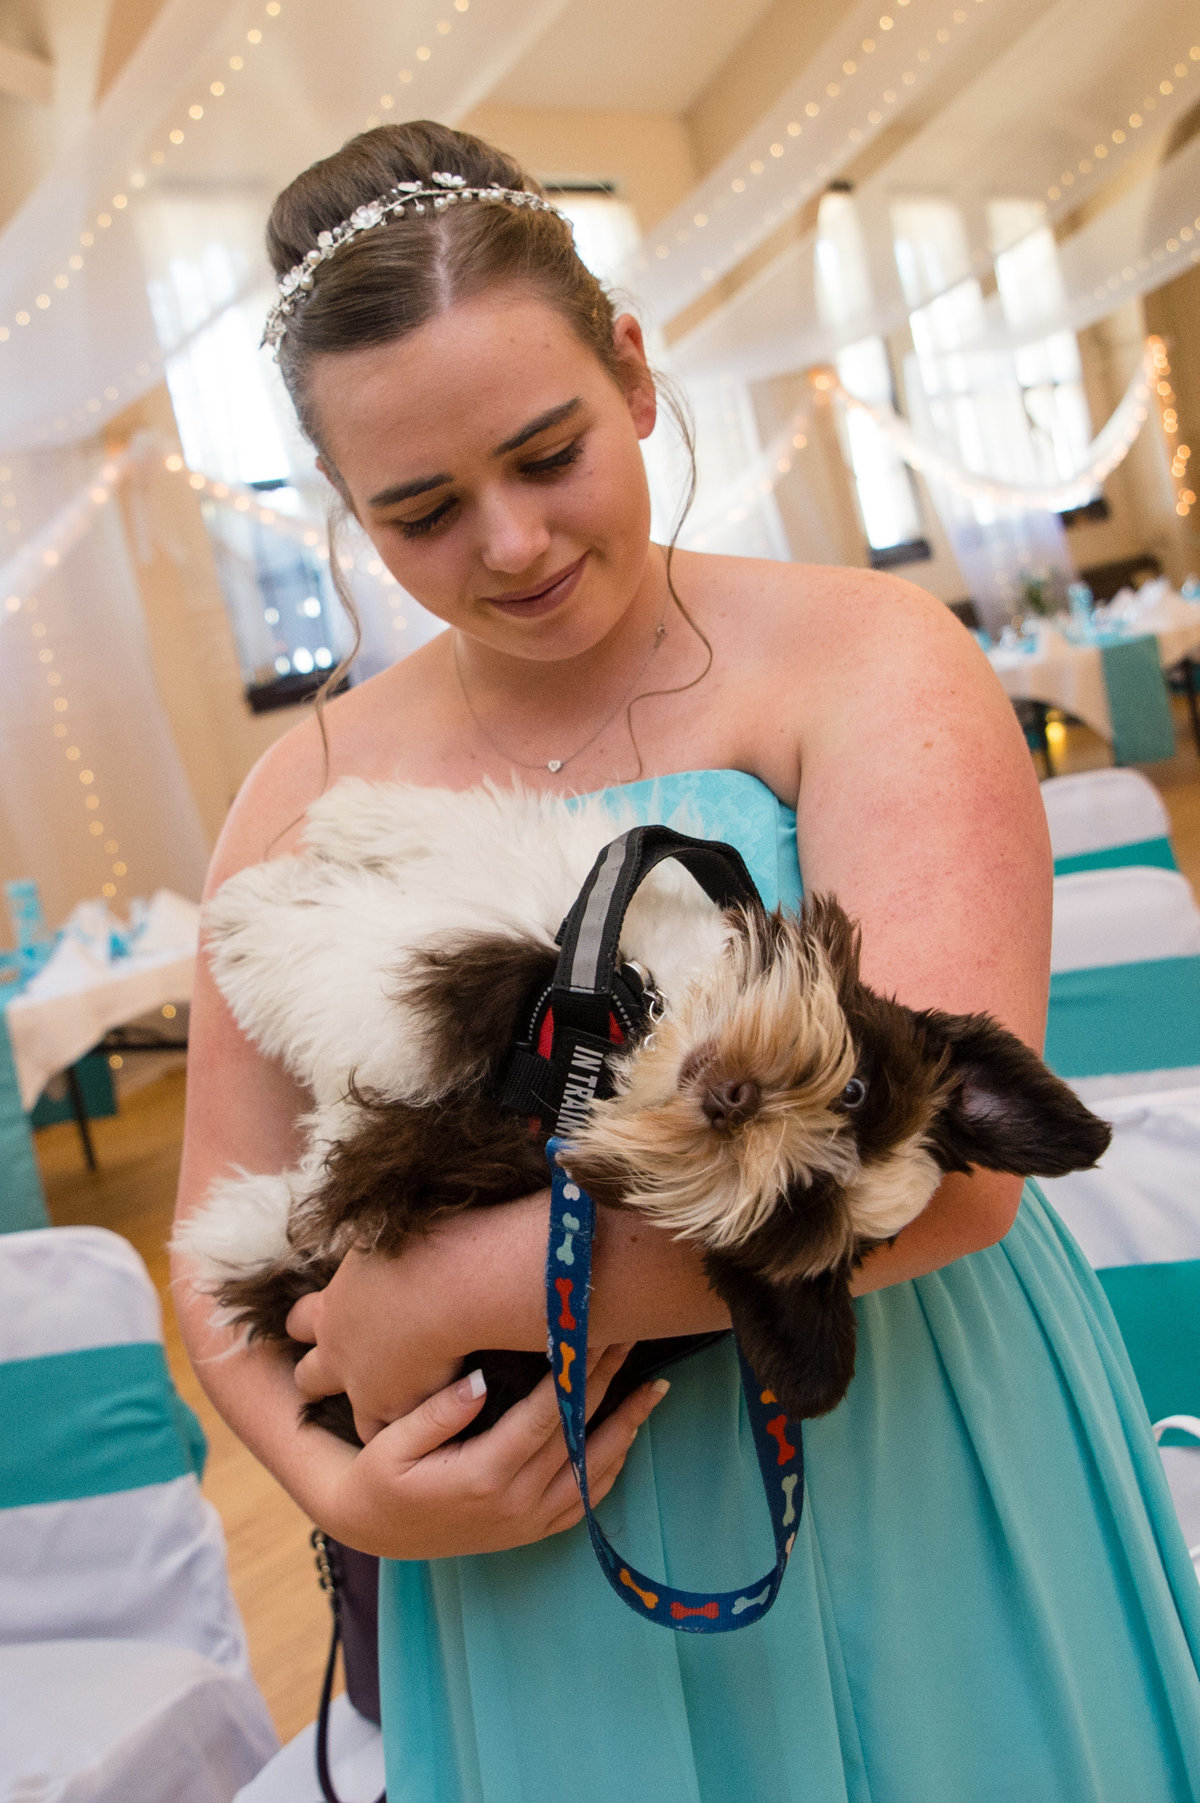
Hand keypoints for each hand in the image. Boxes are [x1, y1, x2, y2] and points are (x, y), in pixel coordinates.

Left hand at [287, 1243, 468, 1439]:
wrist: (446, 1281)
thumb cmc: (420, 1243)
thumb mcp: (382, 1232)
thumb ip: (374, 1242)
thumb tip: (377, 1214)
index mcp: (332, 1305)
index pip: (302, 1320)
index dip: (307, 1324)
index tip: (313, 1326)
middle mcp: (338, 1350)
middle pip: (309, 1376)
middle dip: (319, 1379)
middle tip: (341, 1379)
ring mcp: (363, 1385)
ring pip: (357, 1416)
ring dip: (372, 1416)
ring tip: (393, 1421)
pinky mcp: (394, 1406)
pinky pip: (396, 1433)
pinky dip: (414, 1431)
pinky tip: (435, 1429)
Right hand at [315, 1343, 669, 1559]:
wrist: (372, 1530)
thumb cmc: (380, 1478)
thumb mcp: (392, 1443)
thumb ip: (437, 1413)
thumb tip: (481, 1380)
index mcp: (482, 1477)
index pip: (544, 1416)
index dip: (575, 1373)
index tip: (595, 1333)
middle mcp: (514, 1505)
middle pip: (576, 1436)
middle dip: (607, 1384)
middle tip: (633, 1340)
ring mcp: (526, 1524)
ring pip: (592, 1474)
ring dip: (626, 1428)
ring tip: (654, 1389)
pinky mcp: (529, 1533)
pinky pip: (583, 1502)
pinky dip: (610, 1467)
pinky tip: (626, 1435)